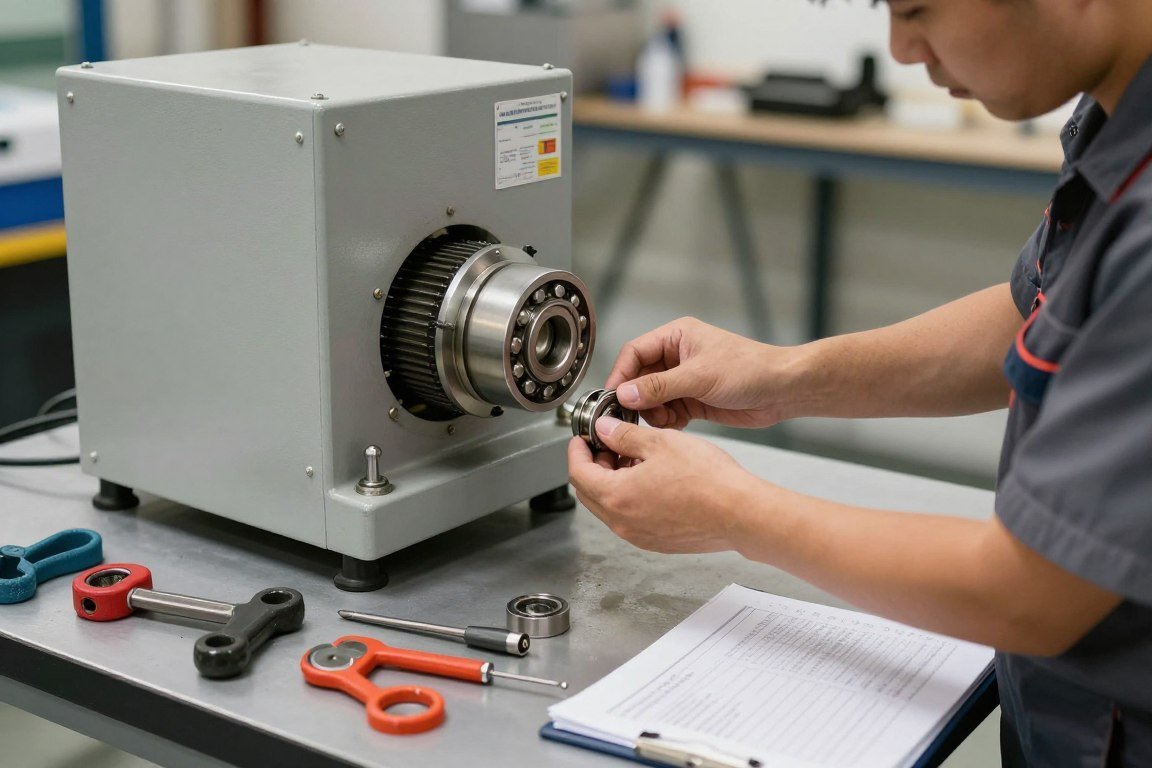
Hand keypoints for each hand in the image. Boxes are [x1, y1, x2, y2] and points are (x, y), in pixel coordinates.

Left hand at [567, 416, 758, 553]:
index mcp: (617, 497)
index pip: (578, 472)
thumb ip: (624, 436)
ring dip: (613, 481)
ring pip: (611, 505)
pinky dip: (631, 496)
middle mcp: (623, 523)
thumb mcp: (660, 443)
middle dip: (594, 465)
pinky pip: (631, 517)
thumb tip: (604, 430)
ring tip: (636, 457)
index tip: (582, 438)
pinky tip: (652, 478)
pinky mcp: (657, 541)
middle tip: (607, 444)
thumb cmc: (708, 481)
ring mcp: (639, 536)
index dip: (577, 450)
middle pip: (590, 492)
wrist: (741, 513)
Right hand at [605, 317, 799, 429]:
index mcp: (676, 337)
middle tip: (634, 416)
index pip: (635, 352)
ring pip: (651, 398)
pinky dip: (667, 421)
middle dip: (637, 398)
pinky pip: (667, 412)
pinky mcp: (693, 401)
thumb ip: (659, 386)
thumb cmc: (750, 369)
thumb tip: (625, 394)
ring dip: (653, 413)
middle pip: (639, 378)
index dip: (621, 374)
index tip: (613, 397)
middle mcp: (677, 357)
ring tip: (664, 420)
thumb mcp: (699, 376)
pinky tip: (677, 425)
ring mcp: (684, 380)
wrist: (782, 390)